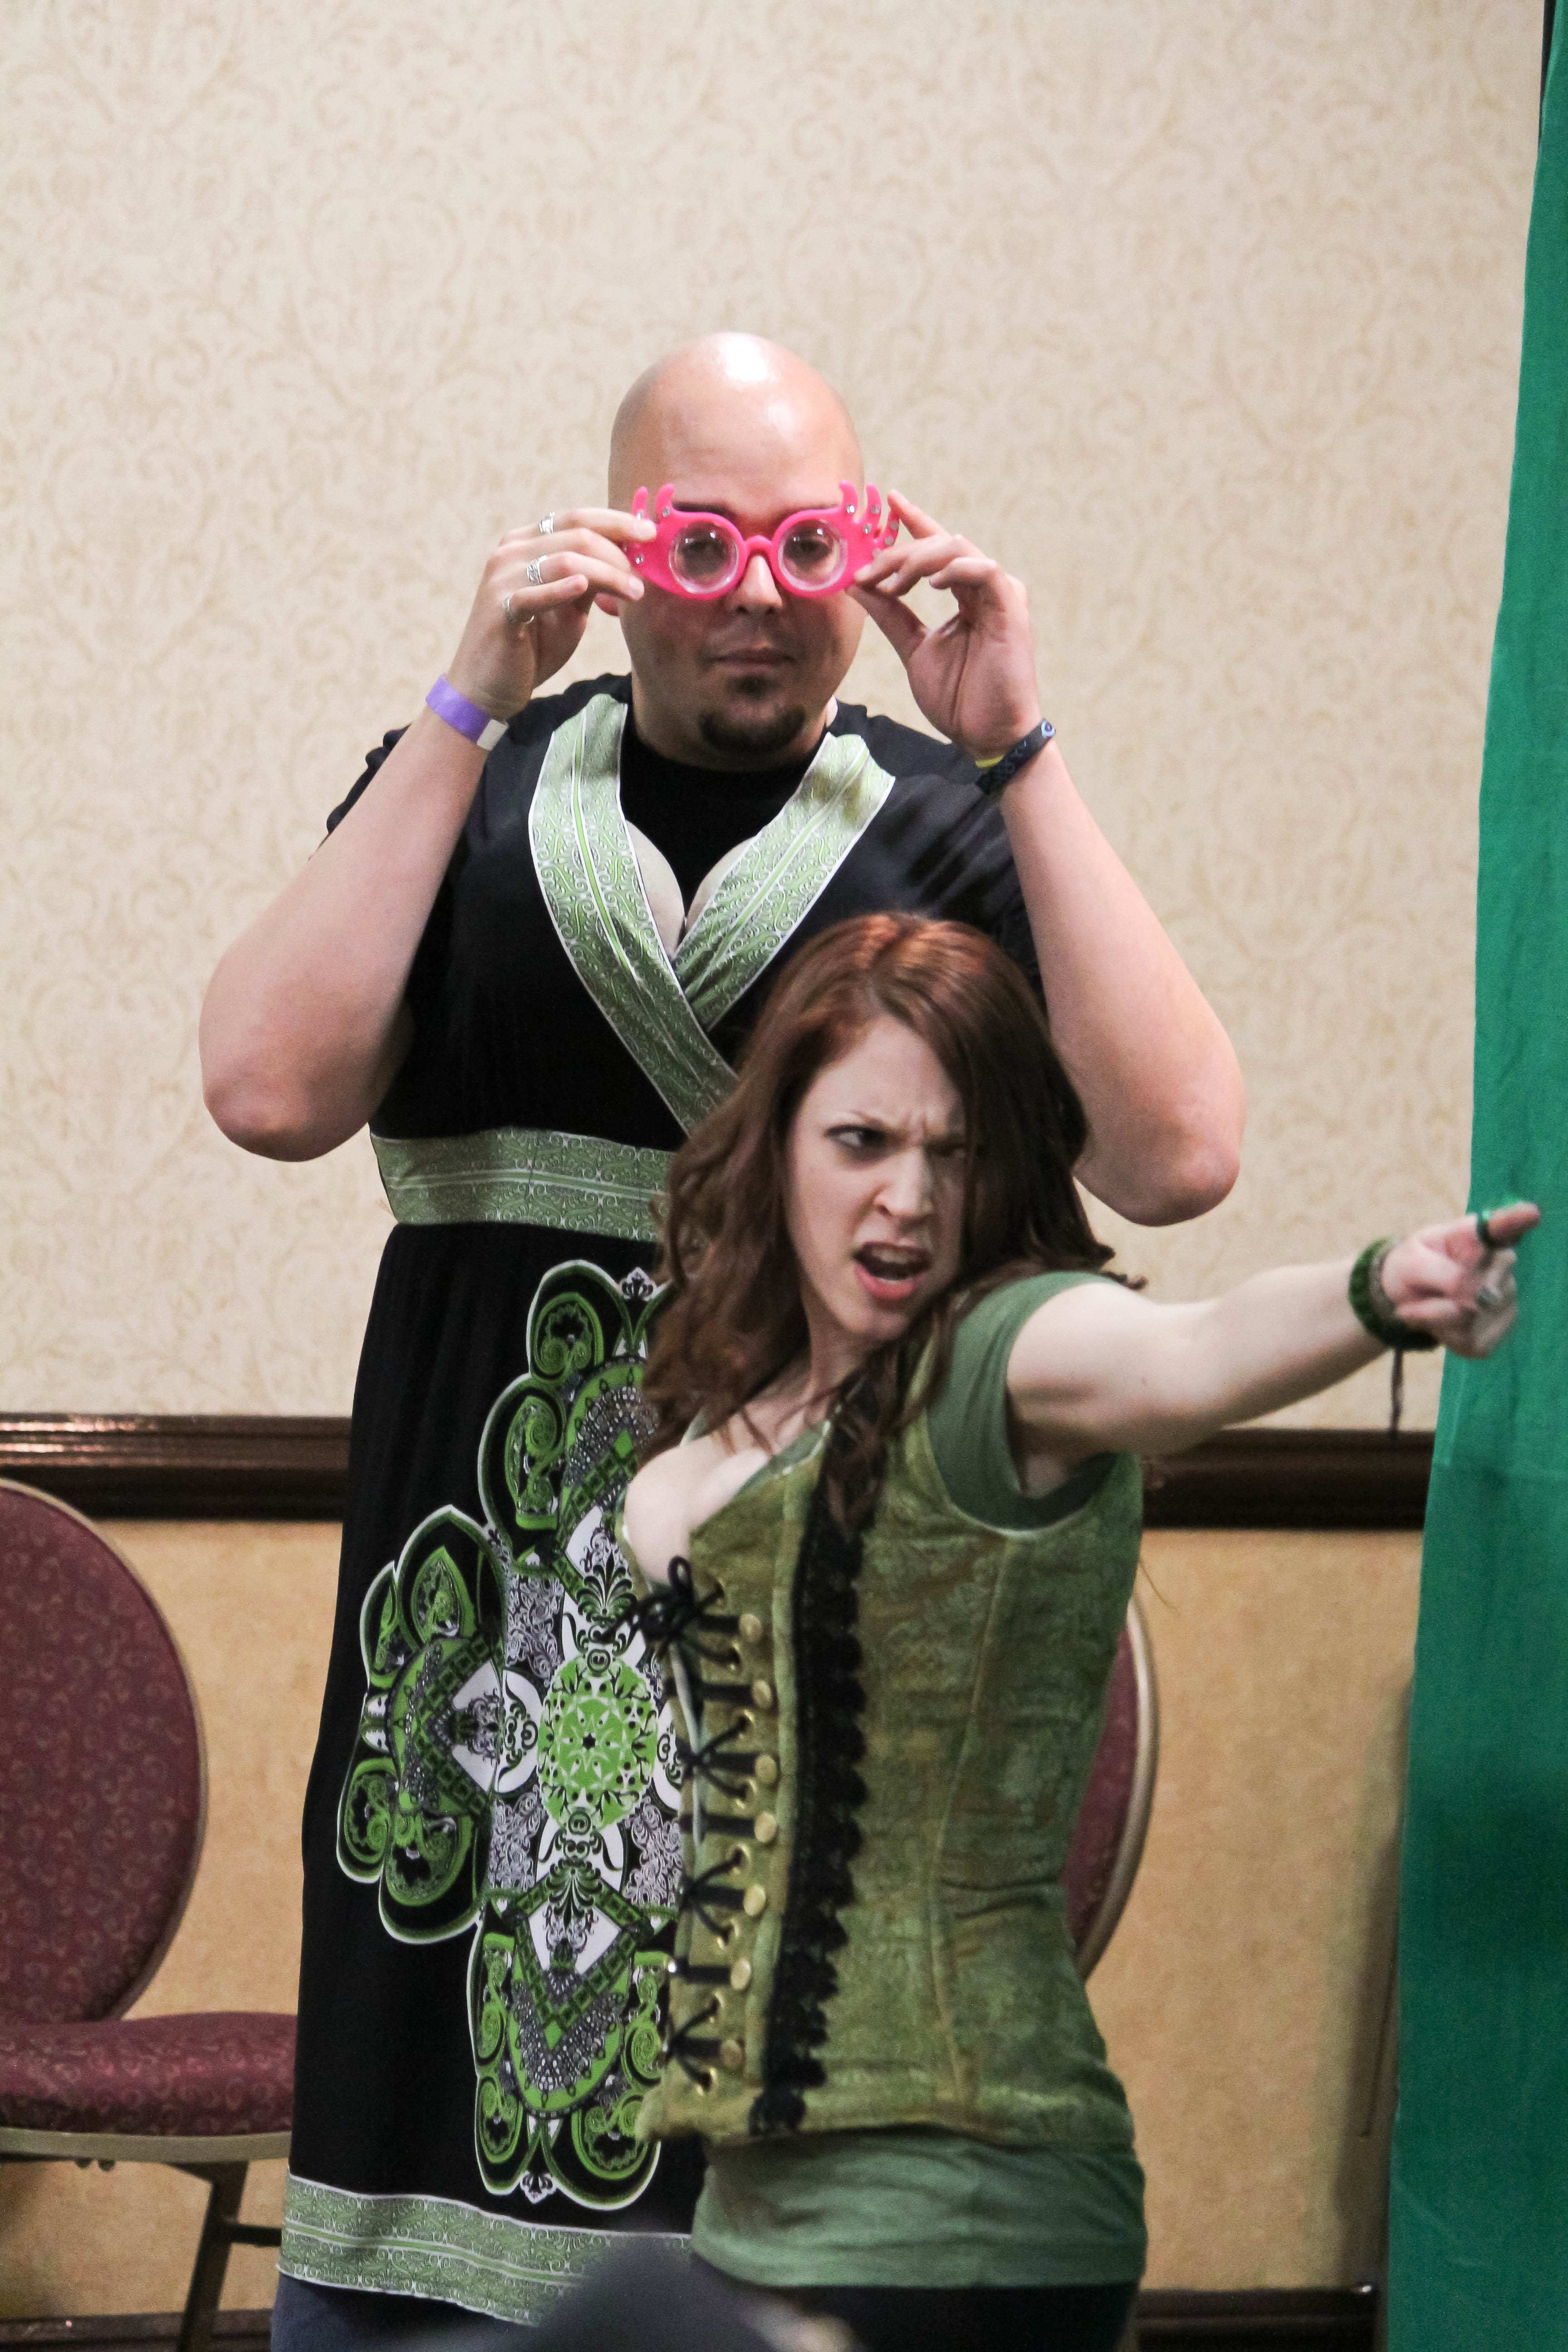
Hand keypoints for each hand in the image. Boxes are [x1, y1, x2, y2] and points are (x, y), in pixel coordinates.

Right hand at [444, 506, 655, 720]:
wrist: (487, 687)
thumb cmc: (531, 647)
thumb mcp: (569, 609)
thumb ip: (592, 583)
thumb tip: (631, 562)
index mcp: (526, 542)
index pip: (576, 518)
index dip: (616, 522)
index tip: (650, 532)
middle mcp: (511, 551)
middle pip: (576, 533)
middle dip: (618, 551)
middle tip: (645, 574)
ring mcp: (502, 578)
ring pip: (565, 560)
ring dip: (607, 574)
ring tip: (635, 592)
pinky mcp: (500, 609)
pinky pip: (535, 594)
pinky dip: (561, 590)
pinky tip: (585, 587)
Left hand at [848, 492, 1043, 760]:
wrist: (986, 734)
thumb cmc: (958, 697)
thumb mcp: (913, 648)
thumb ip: (889, 614)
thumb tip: (855, 584)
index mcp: (964, 594)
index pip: (938, 546)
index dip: (915, 520)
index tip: (888, 502)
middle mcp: (984, 587)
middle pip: (941, 543)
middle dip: (898, 552)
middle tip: (867, 571)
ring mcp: (1000, 594)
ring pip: (958, 548)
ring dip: (918, 559)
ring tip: (892, 582)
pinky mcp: (1011, 608)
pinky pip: (984, 570)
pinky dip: (955, 569)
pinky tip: (931, 583)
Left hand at [1379, 1202, 1540, 1357]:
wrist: (1404, 1297)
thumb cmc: (1410, 1267)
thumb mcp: (1410, 1261)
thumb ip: (1440, 1273)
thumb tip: (1474, 1296)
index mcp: (1477, 1236)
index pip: (1503, 1225)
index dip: (1517, 1220)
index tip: (1529, 1213)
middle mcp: (1502, 1265)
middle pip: (1478, 1290)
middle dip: (1437, 1301)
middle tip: (1415, 1295)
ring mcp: (1506, 1299)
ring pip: (1468, 1321)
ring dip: (1435, 1319)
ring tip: (1425, 1306)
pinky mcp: (1499, 1331)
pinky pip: (1470, 1343)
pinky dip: (1444, 1337)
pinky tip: (1439, 1324)